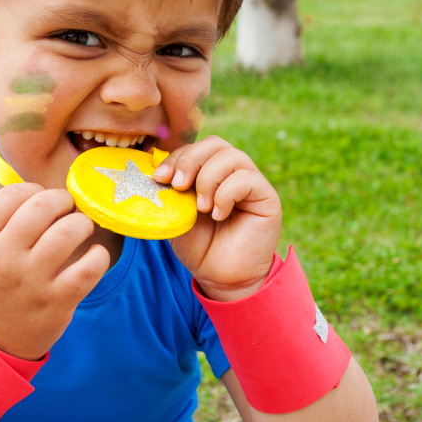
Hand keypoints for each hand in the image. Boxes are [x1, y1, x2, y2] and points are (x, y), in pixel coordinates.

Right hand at [0, 183, 109, 359]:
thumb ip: (2, 220)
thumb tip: (44, 188)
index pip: (11, 195)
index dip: (33, 189)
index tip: (41, 199)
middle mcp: (3, 259)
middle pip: (42, 206)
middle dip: (63, 200)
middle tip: (68, 208)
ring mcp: (30, 282)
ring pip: (68, 231)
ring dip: (82, 223)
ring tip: (82, 229)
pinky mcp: (56, 302)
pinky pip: (89, 268)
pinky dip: (99, 256)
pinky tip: (95, 256)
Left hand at [153, 136, 280, 301]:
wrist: (220, 278)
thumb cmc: (199, 246)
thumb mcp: (176, 213)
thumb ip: (170, 190)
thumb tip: (154, 171)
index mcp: (211, 171)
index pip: (196, 148)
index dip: (177, 157)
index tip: (159, 177)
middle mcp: (233, 172)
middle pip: (214, 143)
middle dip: (190, 160)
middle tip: (177, 185)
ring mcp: (252, 182)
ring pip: (231, 156)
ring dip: (208, 179)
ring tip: (200, 207)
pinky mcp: (267, 197)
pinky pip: (247, 179)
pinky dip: (226, 194)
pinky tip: (218, 215)